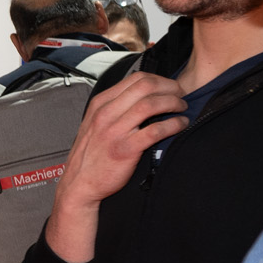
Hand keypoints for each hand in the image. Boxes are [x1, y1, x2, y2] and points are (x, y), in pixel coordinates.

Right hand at [45, 73, 186, 262]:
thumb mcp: (95, 123)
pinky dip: (173, 124)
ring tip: (182, 109)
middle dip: (170, 88)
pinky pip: (155, 130)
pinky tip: (179, 125)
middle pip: (145, 87)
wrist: (80, 184)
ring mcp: (114, 132)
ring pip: (151, 104)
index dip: (160, 79)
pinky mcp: (125, 150)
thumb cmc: (91, 156)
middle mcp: (106, 114)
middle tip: (180, 96)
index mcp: (100, 105)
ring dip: (173, 103)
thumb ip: (114, 108)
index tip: (170, 87)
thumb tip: (141, 96)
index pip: (136, 79)